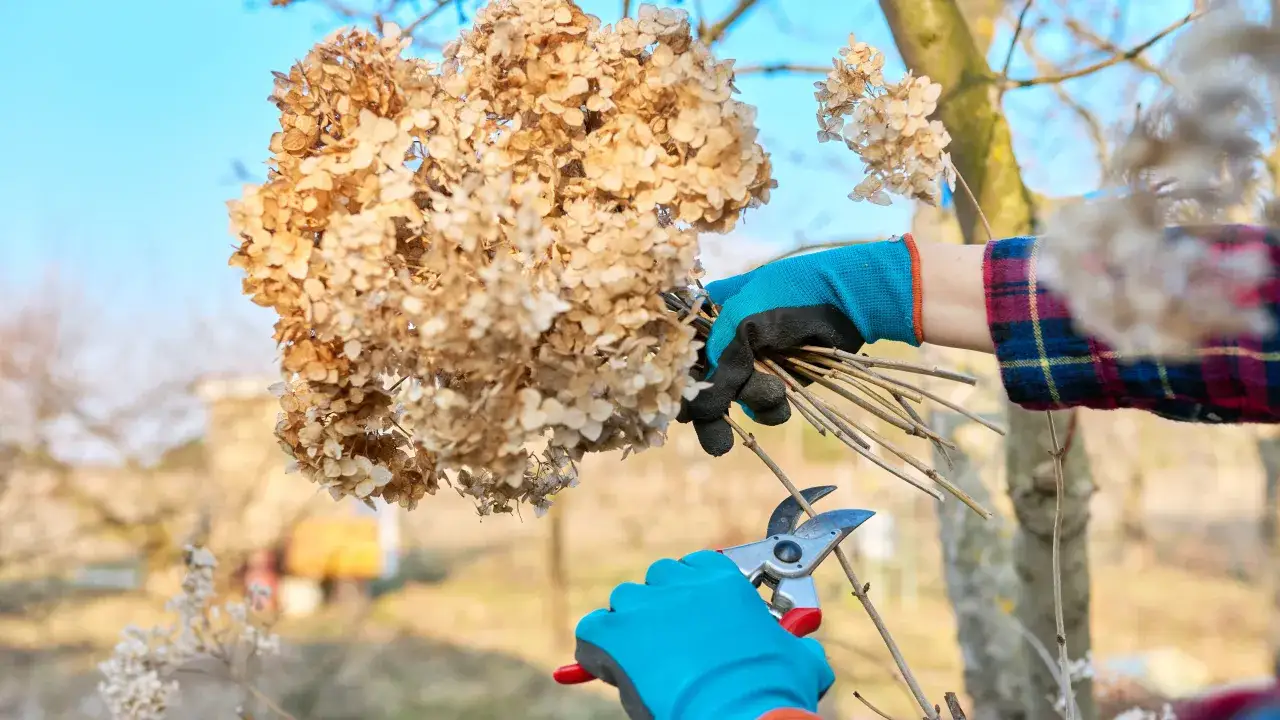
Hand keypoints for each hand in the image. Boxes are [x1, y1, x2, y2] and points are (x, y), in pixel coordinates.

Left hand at [573, 550, 834, 719]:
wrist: (740, 715)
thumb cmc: (773, 690)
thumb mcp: (799, 659)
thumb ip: (796, 645)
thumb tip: (807, 654)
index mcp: (725, 581)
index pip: (697, 566)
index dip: (695, 594)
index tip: (698, 619)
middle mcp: (682, 584)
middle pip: (659, 579)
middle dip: (663, 607)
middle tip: (673, 644)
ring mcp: (645, 606)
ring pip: (625, 602)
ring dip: (632, 627)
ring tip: (647, 663)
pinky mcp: (614, 633)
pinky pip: (592, 629)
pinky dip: (596, 648)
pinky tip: (612, 668)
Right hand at [678, 237, 922, 455]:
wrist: (844, 299)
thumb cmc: (786, 298)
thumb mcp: (742, 324)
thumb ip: (719, 365)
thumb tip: (700, 407)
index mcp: (708, 316)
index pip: (681, 356)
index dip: (681, 383)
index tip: (685, 407)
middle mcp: (725, 341)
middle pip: (703, 385)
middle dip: (711, 412)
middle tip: (717, 443)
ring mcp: (752, 362)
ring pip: (733, 399)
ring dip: (751, 402)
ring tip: (774, 393)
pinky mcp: (777, 378)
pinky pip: (762, 406)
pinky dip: (769, 408)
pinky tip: (782, 400)